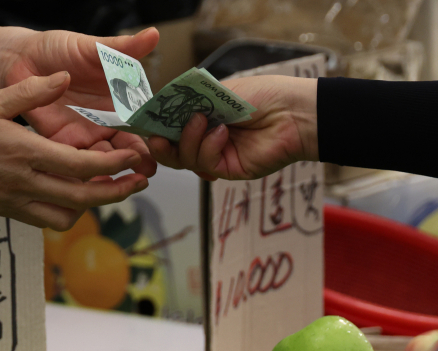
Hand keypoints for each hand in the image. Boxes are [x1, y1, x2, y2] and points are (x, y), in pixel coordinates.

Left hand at [0, 27, 160, 177]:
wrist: (22, 60)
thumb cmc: (60, 49)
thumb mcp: (93, 47)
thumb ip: (122, 48)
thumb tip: (154, 34)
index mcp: (119, 101)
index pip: (143, 122)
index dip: (154, 134)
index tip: (163, 144)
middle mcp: (106, 123)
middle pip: (128, 147)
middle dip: (139, 161)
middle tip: (147, 170)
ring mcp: (86, 136)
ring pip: (105, 161)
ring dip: (116, 173)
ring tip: (125, 182)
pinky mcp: (63, 145)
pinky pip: (77, 166)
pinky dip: (87, 176)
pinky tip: (96, 184)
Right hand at [0, 72, 148, 230]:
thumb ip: (31, 92)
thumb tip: (63, 79)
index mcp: (25, 153)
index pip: (82, 166)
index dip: (114, 165)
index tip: (133, 157)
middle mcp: (25, 182)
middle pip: (83, 198)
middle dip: (117, 192)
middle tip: (137, 181)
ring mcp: (17, 201)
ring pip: (67, 216)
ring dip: (92, 206)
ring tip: (106, 188)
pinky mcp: (9, 211)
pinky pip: (46, 220)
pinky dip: (67, 213)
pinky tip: (73, 197)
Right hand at [147, 76, 318, 180]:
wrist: (293, 112)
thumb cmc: (264, 95)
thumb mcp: (219, 91)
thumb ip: (190, 100)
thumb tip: (161, 104)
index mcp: (202, 118)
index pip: (170, 127)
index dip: (156, 127)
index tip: (145, 123)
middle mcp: (206, 139)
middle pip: (171, 151)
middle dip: (161, 145)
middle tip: (158, 136)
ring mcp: (216, 156)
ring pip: (184, 160)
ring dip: (189, 140)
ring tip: (203, 121)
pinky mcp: (228, 170)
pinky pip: (204, 164)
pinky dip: (208, 148)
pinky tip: (222, 134)